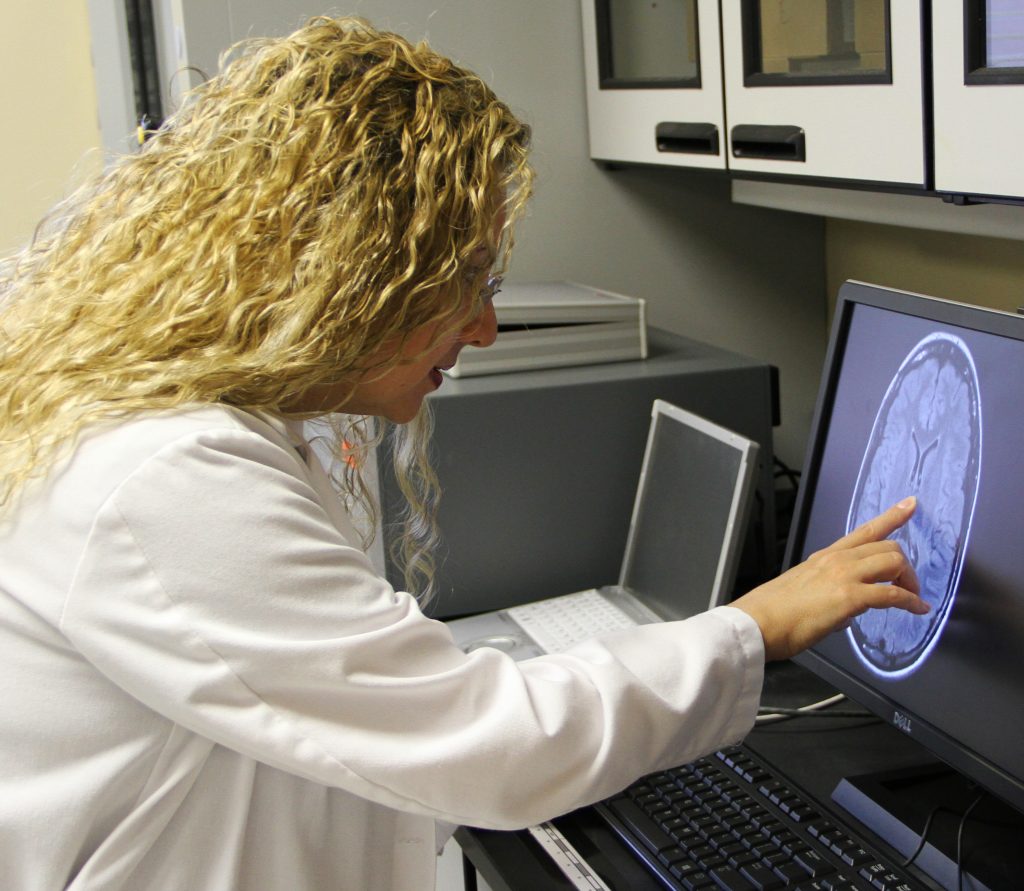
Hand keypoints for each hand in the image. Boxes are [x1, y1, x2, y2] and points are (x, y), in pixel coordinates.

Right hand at [732, 497, 927, 661]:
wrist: (758, 622)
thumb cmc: (774, 612)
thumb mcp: (803, 589)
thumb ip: (829, 593)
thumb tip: (846, 610)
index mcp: (825, 556)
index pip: (864, 531)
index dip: (892, 516)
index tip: (910, 505)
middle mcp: (837, 560)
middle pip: (887, 546)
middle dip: (906, 566)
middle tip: (909, 586)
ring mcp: (843, 575)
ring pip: (894, 562)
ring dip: (909, 581)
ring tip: (912, 598)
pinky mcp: (850, 596)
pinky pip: (892, 594)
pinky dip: (910, 601)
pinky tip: (917, 609)